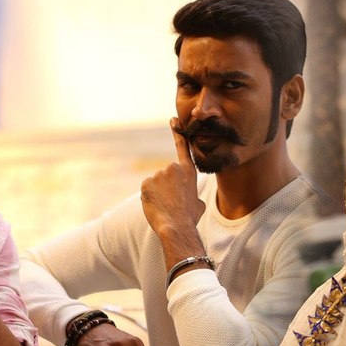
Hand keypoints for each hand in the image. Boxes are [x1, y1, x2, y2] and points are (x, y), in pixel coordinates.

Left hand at [140, 118, 205, 237]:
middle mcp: (173, 168)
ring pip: (154, 184)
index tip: (173, 120)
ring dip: (157, 194)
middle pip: (165, 176)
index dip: (178, 133)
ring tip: (165, 205)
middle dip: (165, 188)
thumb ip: (192, 194)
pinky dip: (149, 198)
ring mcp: (158, 174)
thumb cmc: (189, 218)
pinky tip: (156, 205)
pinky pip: (146, 190)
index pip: (182, 148)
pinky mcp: (146, 182)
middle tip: (172, 202)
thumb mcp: (198, 203)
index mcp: (188, 171)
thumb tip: (191, 199)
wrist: (177, 226)